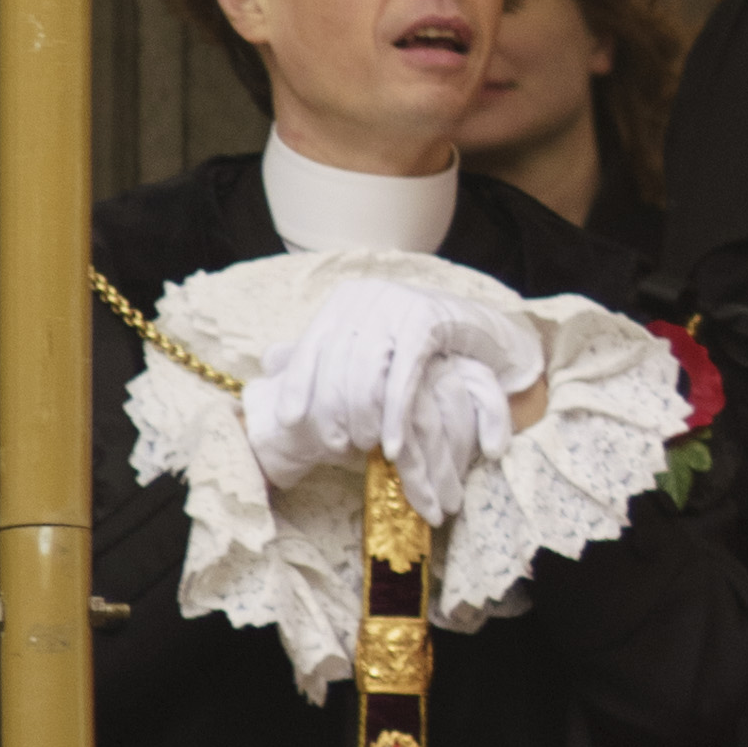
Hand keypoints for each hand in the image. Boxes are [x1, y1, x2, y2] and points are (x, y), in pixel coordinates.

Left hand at [241, 271, 535, 512]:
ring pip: (367, 373)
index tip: (292, 423)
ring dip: (364, 419)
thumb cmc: (415, 343)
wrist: (479, 328)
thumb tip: (268, 363)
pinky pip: (402, 378)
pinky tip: (392, 447)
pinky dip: (395, 417)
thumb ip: (323, 352)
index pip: (312, 347)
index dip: (298, 386)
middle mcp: (368, 297)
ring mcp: (398, 306)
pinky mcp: (428, 322)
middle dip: (333, 412)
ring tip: (365, 449)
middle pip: (337, 365)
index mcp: (346, 301)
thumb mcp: (366, 342)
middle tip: (337, 448)